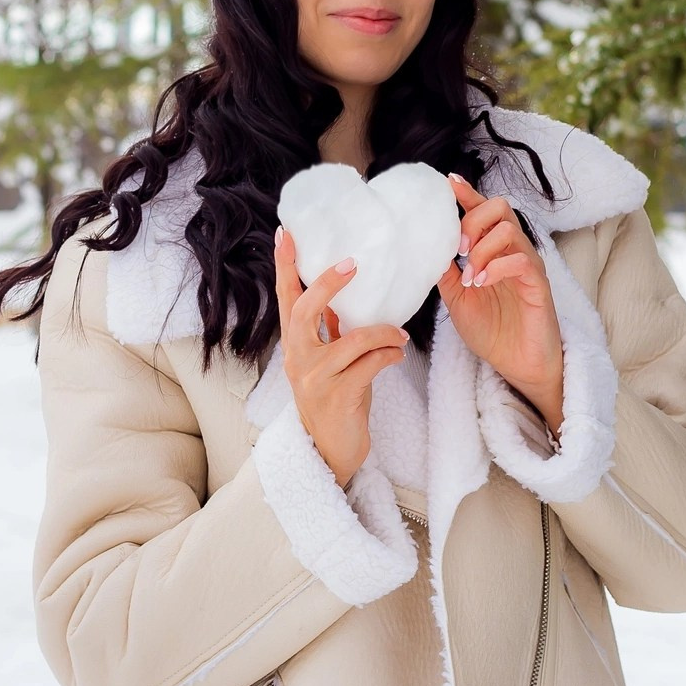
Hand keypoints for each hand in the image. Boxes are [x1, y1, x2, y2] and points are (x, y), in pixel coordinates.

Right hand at [273, 226, 407, 486]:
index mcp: (294, 345)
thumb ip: (329, 330)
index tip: (286, 233)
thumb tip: (339, 294)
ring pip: (350, 339)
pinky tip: (398, 353)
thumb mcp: (326, 362)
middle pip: (305, 311)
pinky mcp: (339, 396)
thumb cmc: (334, 401)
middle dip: (329, 284)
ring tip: (400, 332)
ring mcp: (316, 379)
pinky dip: (389, 354)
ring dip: (382, 331)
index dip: (286, 266)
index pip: (286, 298)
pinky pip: (370, 364)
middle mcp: (298, 358)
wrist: (330, 453)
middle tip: (354, 263)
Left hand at [435, 172, 563, 433]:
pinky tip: (481, 283)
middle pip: (500, 207)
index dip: (467, 192)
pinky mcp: (538, 285)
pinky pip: (522, 260)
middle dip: (473, 220)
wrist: (516, 365)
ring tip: (470, 275)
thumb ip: (445, 271)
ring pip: (510, 230)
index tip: (447, 182)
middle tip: (458, 250)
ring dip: (482, 248)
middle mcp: (513, 250)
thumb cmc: (491, 330)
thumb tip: (424, 247)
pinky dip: (496, 266)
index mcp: (493, 250)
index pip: (483, 210)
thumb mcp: (457, 298)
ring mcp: (528, 265)